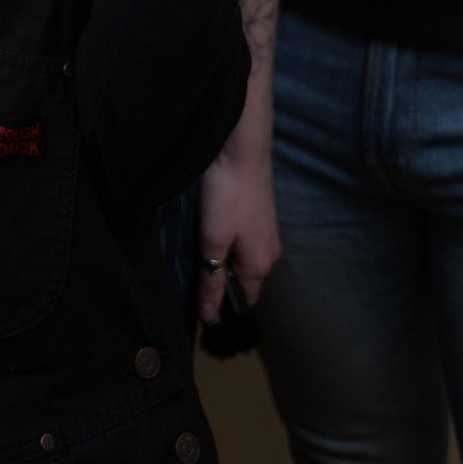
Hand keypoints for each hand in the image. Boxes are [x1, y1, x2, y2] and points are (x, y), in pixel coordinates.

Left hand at [196, 140, 279, 321]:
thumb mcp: (213, 242)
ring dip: (223, 255)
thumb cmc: (227, 195)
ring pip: (243, 256)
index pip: (244, 300)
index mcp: (260, 265)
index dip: (222, 304)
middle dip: (221, 277)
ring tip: (199, 242)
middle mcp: (270, 252)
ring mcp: (268, 231)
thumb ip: (211, 280)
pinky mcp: (261, 213)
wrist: (241, 147)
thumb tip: (208, 316)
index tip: (196, 298)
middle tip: (192, 266)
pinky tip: (212, 222)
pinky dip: (229, 237)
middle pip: (243, 278)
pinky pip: (244, 238)